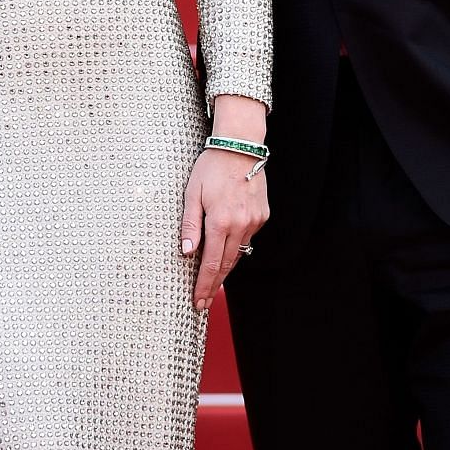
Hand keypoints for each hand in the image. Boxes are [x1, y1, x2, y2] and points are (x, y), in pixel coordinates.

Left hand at [180, 147, 267, 311]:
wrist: (240, 146)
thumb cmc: (211, 167)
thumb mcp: (192, 194)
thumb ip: (190, 225)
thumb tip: (187, 254)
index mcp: (220, 221)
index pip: (211, 263)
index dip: (204, 286)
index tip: (198, 302)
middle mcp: (240, 224)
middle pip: (227, 264)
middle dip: (215, 285)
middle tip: (204, 302)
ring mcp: (254, 221)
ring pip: (239, 253)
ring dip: (226, 268)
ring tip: (214, 284)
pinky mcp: (262, 215)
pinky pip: (247, 237)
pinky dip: (236, 245)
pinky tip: (227, 250)